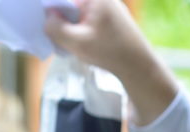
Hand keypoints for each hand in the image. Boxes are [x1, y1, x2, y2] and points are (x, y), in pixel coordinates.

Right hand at [44, 0, 178, 124]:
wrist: (141, 68)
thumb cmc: (110, 53)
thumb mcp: (76, 41)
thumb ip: (55, 27)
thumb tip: (48, 17)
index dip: (54, 8)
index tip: (50, 22)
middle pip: (74, 4)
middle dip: (63, 17)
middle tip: (58, 34)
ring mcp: (112, 8)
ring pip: (82, 13)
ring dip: (73, 26)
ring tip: (71, 42)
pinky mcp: (116, 20)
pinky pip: (92, 20)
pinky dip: (84, 29)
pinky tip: (83, 44)